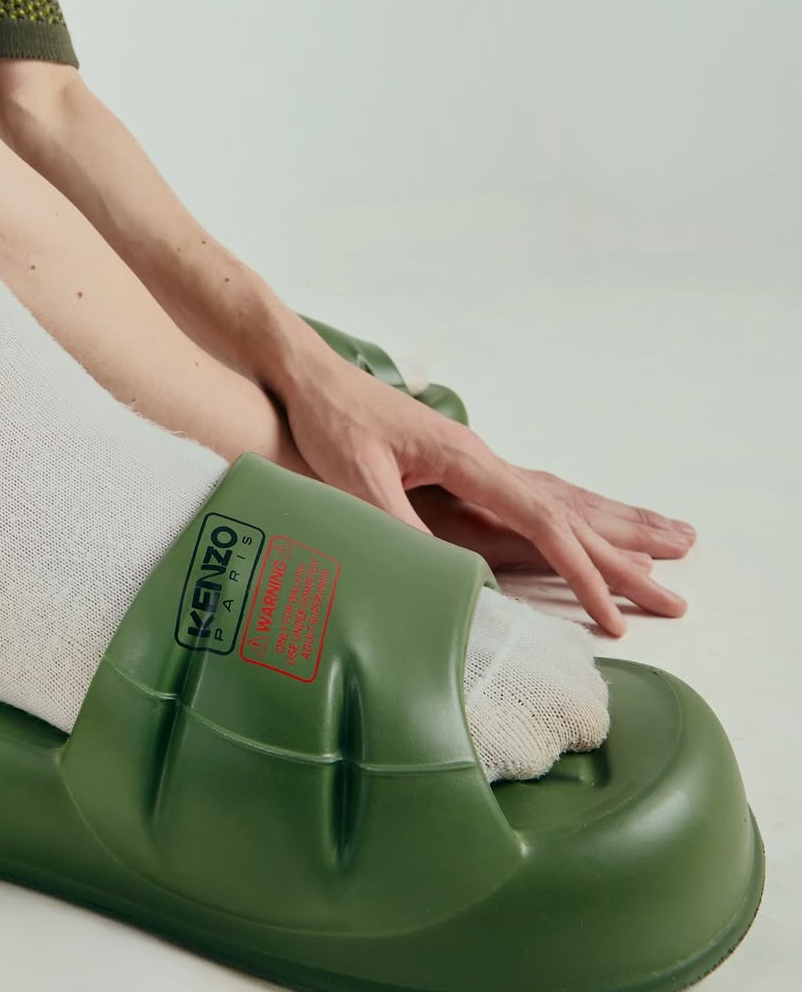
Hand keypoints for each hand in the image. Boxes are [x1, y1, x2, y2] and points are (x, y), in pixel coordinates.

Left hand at [280, 354, 694, 635]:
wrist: (313, 377)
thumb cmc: (332, 420)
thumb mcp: (356, 477)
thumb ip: (401, 523)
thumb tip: (451, 575)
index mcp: (467, 460)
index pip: (543, 521)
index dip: (580, 571)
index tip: (612, 615)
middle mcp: (484, 458)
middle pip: (571, 511)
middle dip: (626, 556)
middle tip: (677, 593)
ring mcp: (477, 461)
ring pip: (563, 499)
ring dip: (617, 527)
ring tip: (674, 543)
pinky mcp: (462, 467)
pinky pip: (538, 496)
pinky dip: (577, 514)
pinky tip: (593, 522)